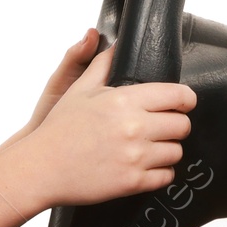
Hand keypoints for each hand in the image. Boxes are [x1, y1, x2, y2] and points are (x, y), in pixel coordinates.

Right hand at [17, 44, 196, 206]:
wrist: (41, 168)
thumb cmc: (59, 129)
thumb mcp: (79, 89)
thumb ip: (102, 65)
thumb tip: (115, 44)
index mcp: (125, 100)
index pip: (178, 96)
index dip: (185, 99)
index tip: (182, 104)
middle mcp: (134, 127)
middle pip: (183, 125)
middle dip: (176, 126)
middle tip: (162, 128)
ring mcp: (135, 157)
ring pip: (176, 152)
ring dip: (167, 150)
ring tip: (149, 148)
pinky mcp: (133, 182)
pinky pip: (166, 177)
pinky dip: (159, 173)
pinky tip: (145, 167)